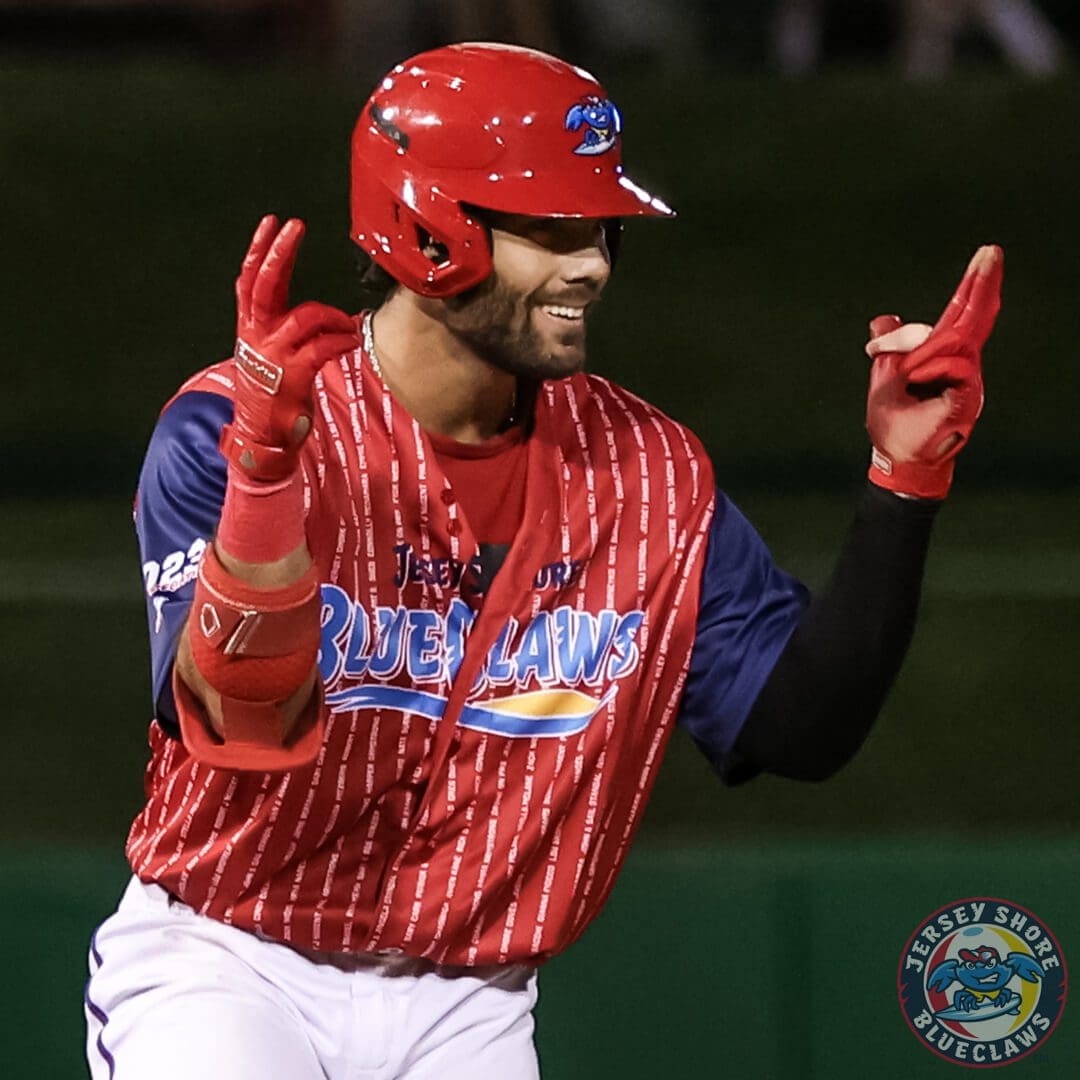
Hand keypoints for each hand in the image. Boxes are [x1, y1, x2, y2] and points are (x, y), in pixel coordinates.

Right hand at [220, 215, 359, 481]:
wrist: (262, 435)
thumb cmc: (271, 393)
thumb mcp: (267, 354)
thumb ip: (279, 328)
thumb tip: (304, 309)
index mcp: (250, 327)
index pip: (251, 280)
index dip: (260, 250)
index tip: (273, 222)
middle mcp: (257, 335)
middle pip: (264, 284)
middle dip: (280, 252)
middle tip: (295, 226)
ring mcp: (274, 355)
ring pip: (305, 316)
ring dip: (334, 316)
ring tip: (347, 325)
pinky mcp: (293, 375)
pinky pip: (323, 346)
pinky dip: (342, 340)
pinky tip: (351, 342)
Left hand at [865, 245, 1002, 499]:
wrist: (896, 458)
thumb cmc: (894, 423)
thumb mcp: (883, 377)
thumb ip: (889, 348)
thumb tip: (883, 318)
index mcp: (941, 357)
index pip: (954, 317)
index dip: (951, 298)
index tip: (940, 291)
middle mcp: (959, 365)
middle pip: (971, 318)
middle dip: (980, 285)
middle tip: (991, 251)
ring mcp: (966, 382)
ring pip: (956, 342)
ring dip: (925, 345)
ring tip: (904, 368)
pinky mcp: (966, 399)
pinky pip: (956, 369)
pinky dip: (934, 365)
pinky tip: (915, 374)